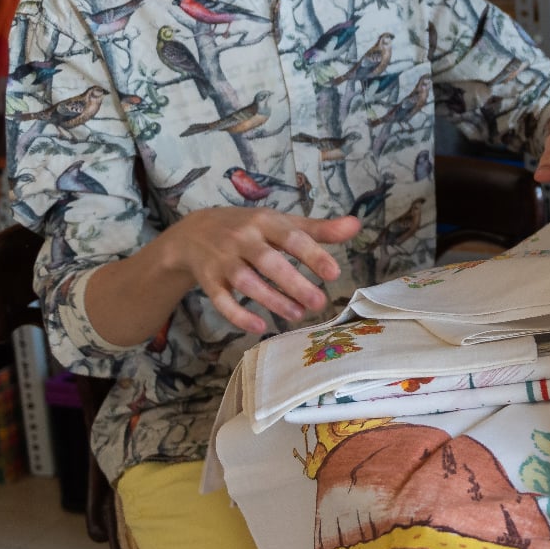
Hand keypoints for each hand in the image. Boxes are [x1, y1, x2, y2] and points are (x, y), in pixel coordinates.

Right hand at [157, 207, 360, 333]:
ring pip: (246, 282)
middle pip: (268, 262)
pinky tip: (260, 326)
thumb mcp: (282, 223)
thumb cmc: (250, 228)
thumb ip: (318, 229)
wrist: (193, 232)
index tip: (334, 273)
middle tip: (319, 302)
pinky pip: (221, 300)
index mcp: (265, 221)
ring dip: (272, 300)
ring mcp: (222, 260)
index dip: (312, 254)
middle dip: (293, 283)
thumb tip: (356, 225)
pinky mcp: (208, 280)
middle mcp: (242, 238)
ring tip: (298, 315)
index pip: (291, 237)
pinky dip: (238, 315)